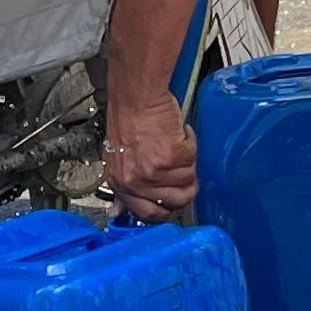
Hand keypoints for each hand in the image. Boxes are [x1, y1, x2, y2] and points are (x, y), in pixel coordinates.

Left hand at [104, 88, 196, 221]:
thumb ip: (123, 188)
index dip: (166, 208)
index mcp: (122, 184)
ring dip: (189, 161)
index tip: (172, 201)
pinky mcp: (172, 156)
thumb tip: (118, 213)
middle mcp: (137, 182)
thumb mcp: (116, 159)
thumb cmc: (126, 119)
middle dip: (186, 186)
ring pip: (189, 181)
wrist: (135, 96)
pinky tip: (180, 133)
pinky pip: (193, 157)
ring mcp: (154, 171)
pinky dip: (191, 142)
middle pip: (176, 201)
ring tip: (177, 144)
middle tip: (183, 169)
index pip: (148, 214)